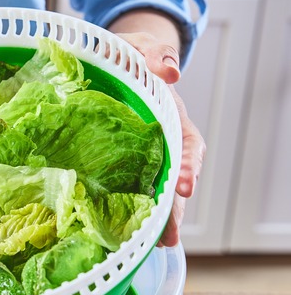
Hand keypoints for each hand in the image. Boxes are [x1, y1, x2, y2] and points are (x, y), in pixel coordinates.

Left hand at [117, 32, 205, 246]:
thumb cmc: (129, 57)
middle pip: (173, 181)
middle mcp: (160, 144)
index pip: (188, 146)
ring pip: (152, 192)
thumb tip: (169, 71)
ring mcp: (139, 158)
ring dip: (154, 219)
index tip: (184, 187)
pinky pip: (125, 190)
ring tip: (150, 245)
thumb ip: (155, 55)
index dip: (188, 168)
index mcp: (171, 119)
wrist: (105, 63)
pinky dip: (125, 211)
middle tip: (168, 236)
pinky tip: (120, 233)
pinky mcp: (115, 167)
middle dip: (173, 210)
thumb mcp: (142, 49)